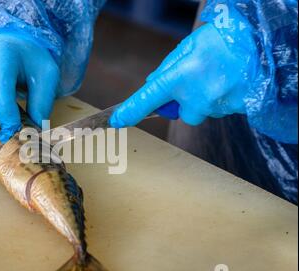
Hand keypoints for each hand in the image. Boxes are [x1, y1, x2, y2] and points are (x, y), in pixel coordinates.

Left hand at [110, 23, 255, 127]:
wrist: (266, 43)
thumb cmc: (225, 39)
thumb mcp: (190, 45)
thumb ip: (168, 67)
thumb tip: (153, 84)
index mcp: (180, 77)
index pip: (148, 98)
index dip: (130, 111)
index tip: (117, 120)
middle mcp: (196, 97)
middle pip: (182, 111)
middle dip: (186, 99)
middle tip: (199, 77)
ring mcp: (216, 107)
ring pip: (202, 110)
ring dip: (205, 97)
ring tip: (219, 73)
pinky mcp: (232, 111)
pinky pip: (218, 109)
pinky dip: (221, 98)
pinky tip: (230, 80)